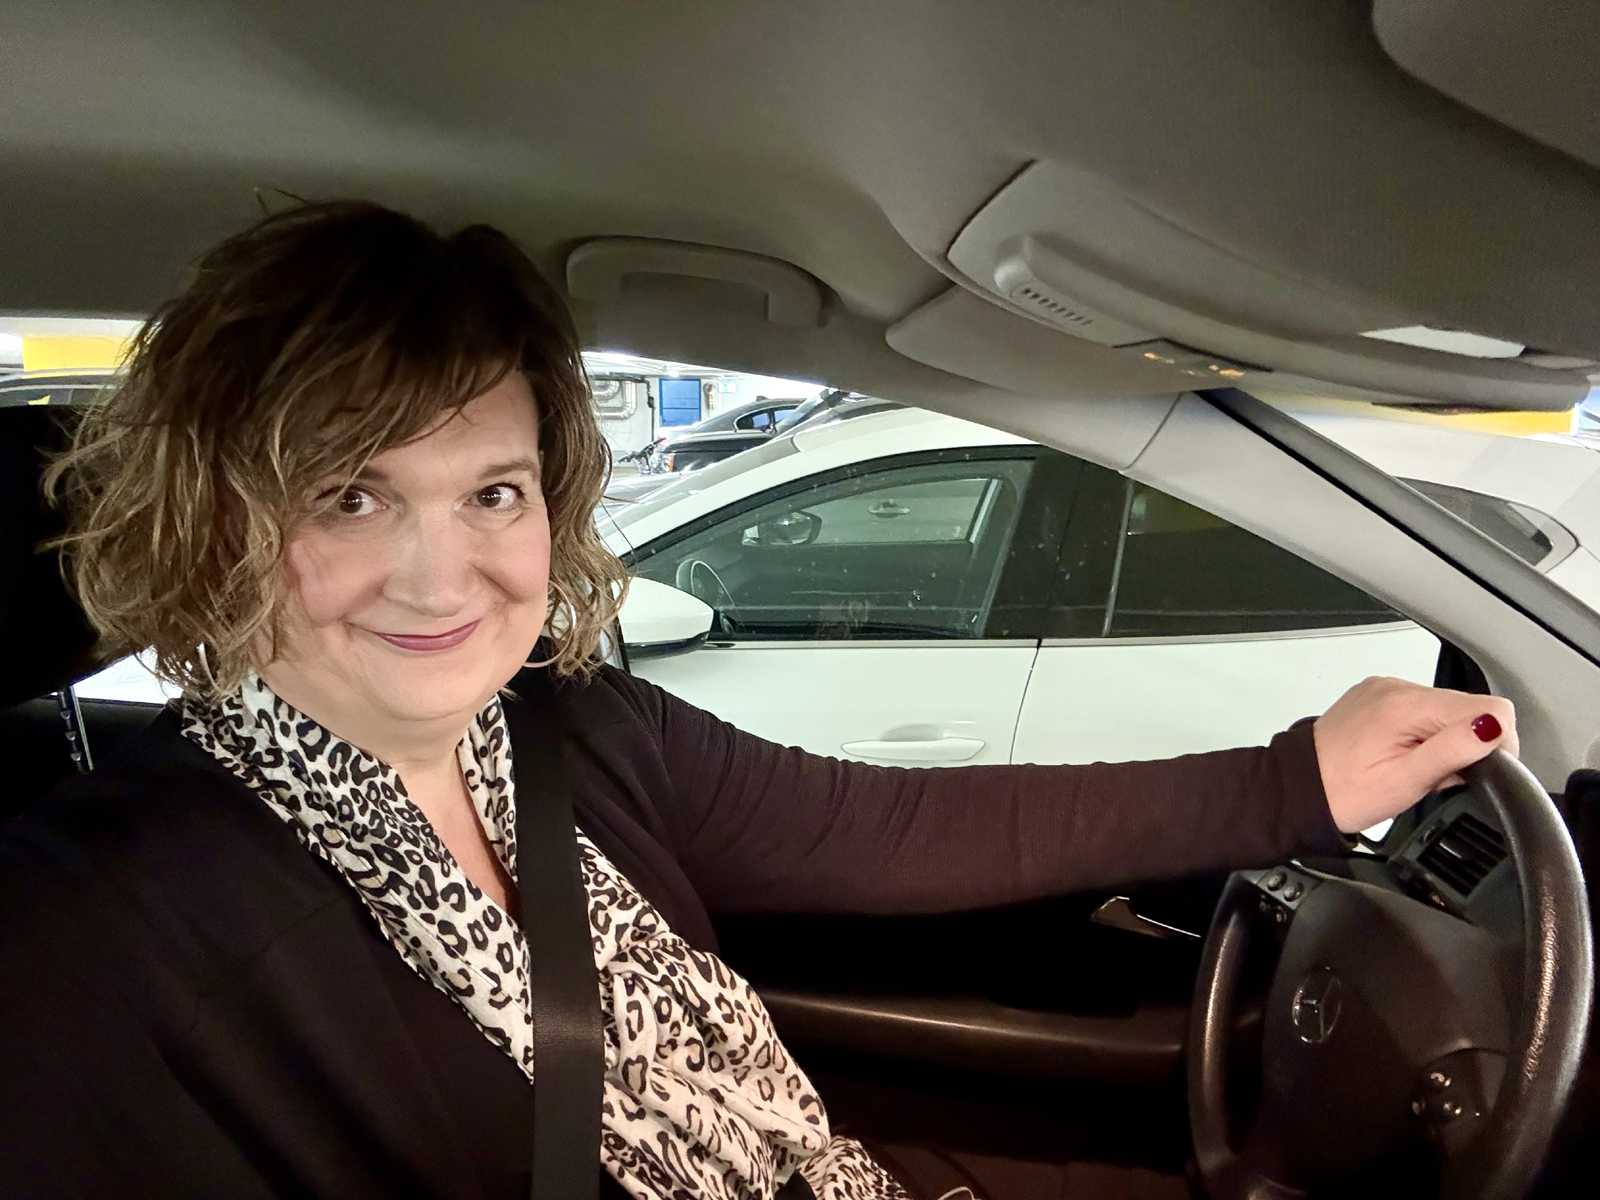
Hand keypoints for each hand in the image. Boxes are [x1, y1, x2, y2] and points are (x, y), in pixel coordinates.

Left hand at [1313, 676, 1517, 833]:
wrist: (1297, 790)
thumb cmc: (1345, 792)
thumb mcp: (1407, 781)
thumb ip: (1453, 751)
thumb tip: (1493, 727)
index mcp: (1407, 705)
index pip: (1490, 708)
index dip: (1497, 742)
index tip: (1481, 769)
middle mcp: (1397, 688)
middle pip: (1468, 707)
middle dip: (1467, 744)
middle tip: (1439, 776)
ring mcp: (1384, 690)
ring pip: (1445, 709)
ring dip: (1444, 740)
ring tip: (1416, 768)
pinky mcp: (1375, 697)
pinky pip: (1419, 710)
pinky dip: (1423, 733)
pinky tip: (1403, 755)